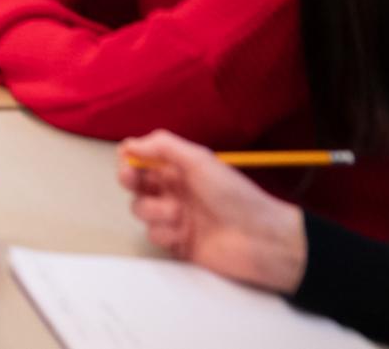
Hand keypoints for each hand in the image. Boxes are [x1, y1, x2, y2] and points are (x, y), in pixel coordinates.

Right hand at [117, 130, 307, 293]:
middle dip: (130, 180)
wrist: (260, 239)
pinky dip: (166, 233)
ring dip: (155, 210)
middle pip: (134, 182)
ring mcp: (173, 217)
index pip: (143, 158)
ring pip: (140, 209)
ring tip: (180, 215)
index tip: (128, 160)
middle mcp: (173, 190)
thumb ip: (163, 146)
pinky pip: (153, 234)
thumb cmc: (233, 195)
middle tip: (132, 179)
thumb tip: (128, 145)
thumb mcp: (200, 160)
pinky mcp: (176, 242)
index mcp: (179, 168)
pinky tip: (185, 235)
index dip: (130, 158)